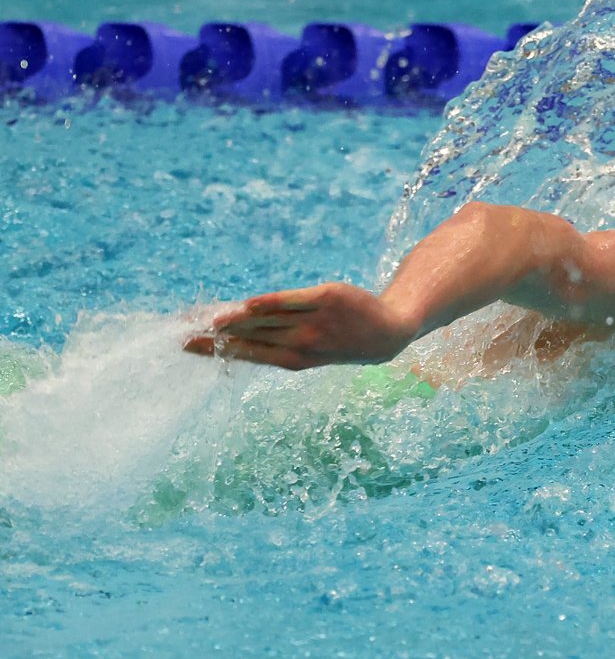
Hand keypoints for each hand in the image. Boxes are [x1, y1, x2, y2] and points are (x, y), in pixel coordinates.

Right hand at [184, 282, 412, 369]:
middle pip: (251, 337)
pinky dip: (271, 304)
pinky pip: (293, 301)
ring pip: (267, 320)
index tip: (186, 346)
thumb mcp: (307, 348)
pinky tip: (248, 305)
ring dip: (236, 320)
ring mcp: (314, 322)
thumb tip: (234, 327)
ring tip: (208, 319)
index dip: (217, 350)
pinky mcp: (327, 299)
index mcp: (293, 360)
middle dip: (217, 335)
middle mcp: (301, 343)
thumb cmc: (339, 339)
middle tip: (184, 332)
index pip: (247, 353)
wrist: (386, 333)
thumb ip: (273, 339)